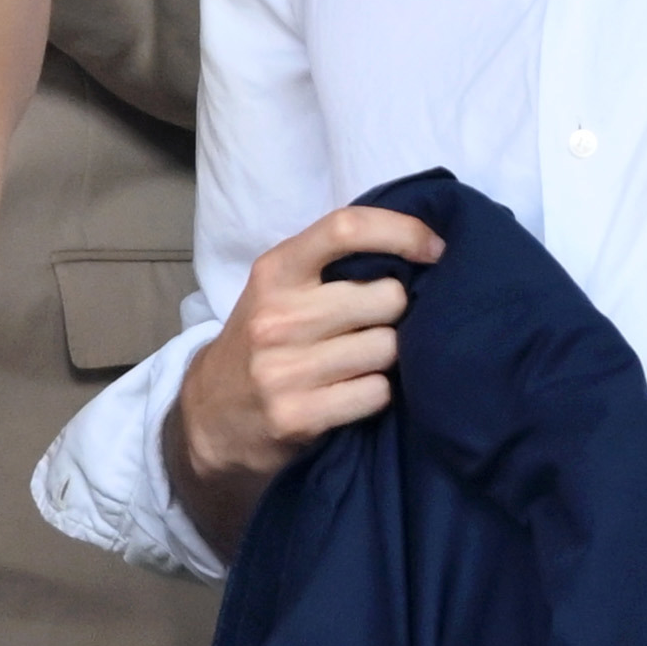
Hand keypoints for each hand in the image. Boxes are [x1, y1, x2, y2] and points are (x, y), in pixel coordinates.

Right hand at [168, 204, 444, 555]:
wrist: (210, 417)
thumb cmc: (262, 342)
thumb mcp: (279, 290)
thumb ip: (332, 266)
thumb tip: (422, 250)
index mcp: (275, 271)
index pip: (346, 228)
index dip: (403, 232)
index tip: (436, 250)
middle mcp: (278, 316)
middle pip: (387, 297)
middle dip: (395, 312)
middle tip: (376, 326)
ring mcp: (285, 369)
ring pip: (388, 348)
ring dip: (387, 358)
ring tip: (360, 363)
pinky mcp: (297, 416)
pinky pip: (377, 393)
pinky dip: (376, 394)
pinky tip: (352, 393)